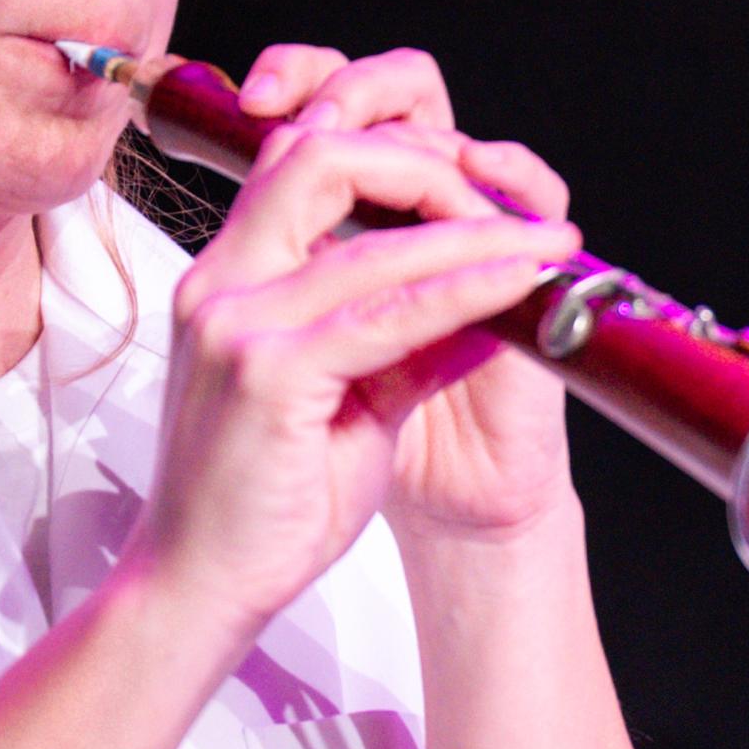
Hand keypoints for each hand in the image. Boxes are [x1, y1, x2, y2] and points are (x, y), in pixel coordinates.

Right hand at [131, 44, 580, 642]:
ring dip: (474, 233)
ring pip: (370, 241)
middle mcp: (220, 285)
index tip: (476, 191)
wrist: (202, 590)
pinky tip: (516, 284)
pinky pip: (387, 313)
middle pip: (321, 158)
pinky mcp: (268, 375)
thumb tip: (486, 294)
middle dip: (424, 164)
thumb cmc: (266, 505)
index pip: (301, 164)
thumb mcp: (346, 399)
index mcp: (227, 281)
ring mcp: (237, 324)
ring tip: (546, 242)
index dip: (394, 160)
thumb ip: (400, 339)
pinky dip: (464, 290)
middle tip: (507, 200)